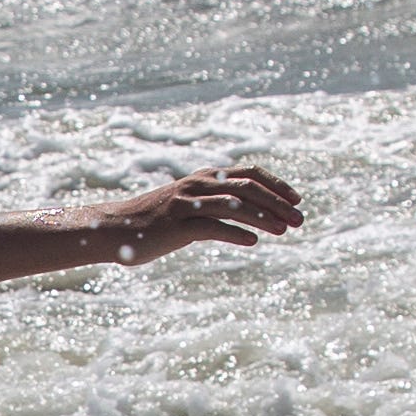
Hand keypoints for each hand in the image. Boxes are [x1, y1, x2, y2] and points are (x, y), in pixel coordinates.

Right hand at [104, 166, 301, 259]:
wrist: (115, 229)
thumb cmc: (154, 222)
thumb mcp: (188, 208)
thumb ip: (216, 208)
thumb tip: (248, 220)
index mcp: (204, 179)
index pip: (249, 173)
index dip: (276, 185)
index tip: (297, 200)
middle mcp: (198, 186)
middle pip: (248, 188)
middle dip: (278, 203)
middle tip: (300, 220)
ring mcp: (187, 205)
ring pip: (234, 205)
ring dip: (263, 217)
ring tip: (284, 230)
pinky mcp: (177, 226)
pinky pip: (211, 226)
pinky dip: (235, 232)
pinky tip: (253, 241)